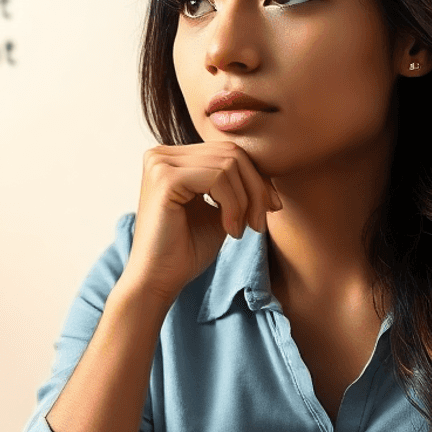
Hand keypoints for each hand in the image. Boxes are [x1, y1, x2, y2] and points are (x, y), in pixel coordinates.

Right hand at [124, 142, 281, 306]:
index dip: (257, 178)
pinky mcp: (164, 178)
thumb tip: (268, 170)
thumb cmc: (187, 250)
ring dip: (246, 201)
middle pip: (231, 153)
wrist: (159, 280)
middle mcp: (162, 154)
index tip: (272, 208)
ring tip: (243, 229)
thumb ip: (236, 186)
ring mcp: (160, 163)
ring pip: (228, 165)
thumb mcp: (220, 210)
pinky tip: (230, 230)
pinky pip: (218, 178)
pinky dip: (233, 205)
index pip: (228, 152)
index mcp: (173, 158)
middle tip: (260, 222)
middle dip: (256, 188)